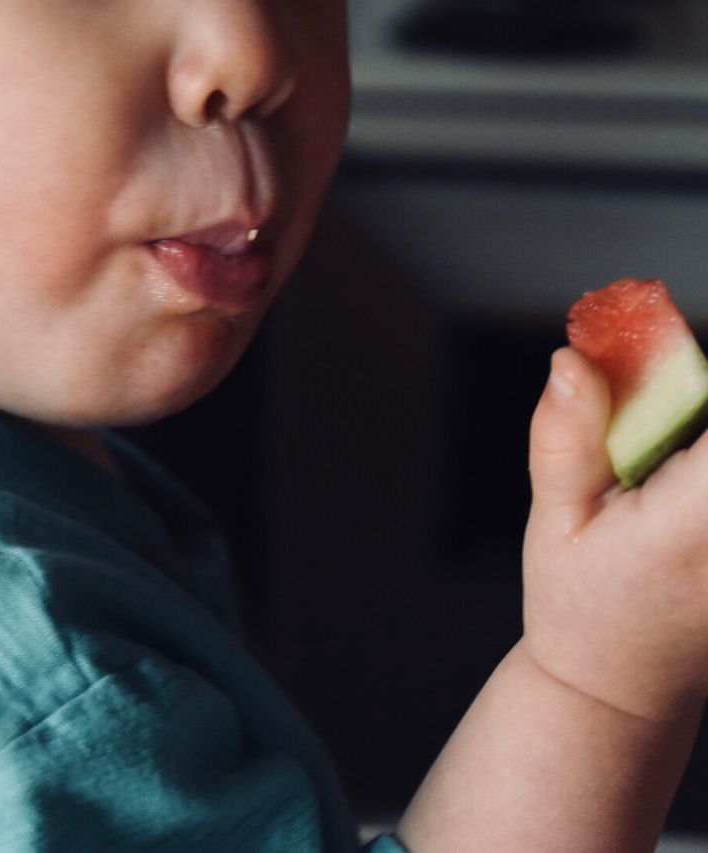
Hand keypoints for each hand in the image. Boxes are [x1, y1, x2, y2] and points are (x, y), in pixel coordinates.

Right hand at [522, 347, 707, 721]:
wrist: (622, 686)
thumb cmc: (580, 604)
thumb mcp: (552, 522)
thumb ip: (564, 438)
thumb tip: (572, 359)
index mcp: (694, 529)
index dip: (699, 375)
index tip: (664, 339)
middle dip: (701, 395)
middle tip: (665, 378)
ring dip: (702, 423)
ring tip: (656, 460)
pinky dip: (705, 449)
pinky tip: (682, 468)